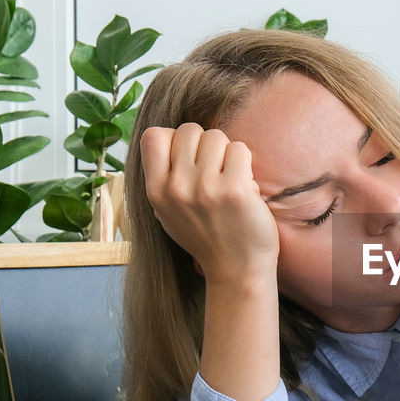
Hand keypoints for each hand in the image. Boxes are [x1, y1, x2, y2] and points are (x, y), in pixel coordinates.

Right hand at [140, 123, 278, 281]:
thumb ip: (164, 176)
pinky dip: (245, 163)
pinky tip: (244, 185)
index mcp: (155, 191)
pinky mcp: (235, 190)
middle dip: (206, 144)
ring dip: (228, 153)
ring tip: (230, 178)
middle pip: (189, 130)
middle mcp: (176, 188)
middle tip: (216, 169)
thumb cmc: (206, 236)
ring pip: (216, 136)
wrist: (236, 270)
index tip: (190, 159)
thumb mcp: (168, 212)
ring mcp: (205, 188)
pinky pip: (240, 149)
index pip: (153, 136)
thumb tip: (170, 136)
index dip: (175, 140)